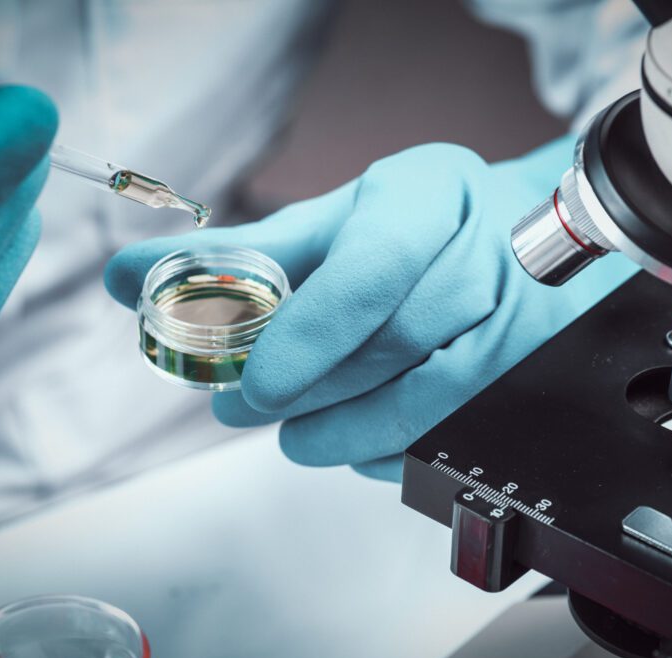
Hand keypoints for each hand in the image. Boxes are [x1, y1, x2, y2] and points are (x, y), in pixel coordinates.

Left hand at [105, 139, 635, 479]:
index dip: (309, 333)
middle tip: (243, 409)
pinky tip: (360, 446)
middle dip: (312, 390)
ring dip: (350, 432)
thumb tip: (125, 273)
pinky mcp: (546, 376)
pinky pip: (466, 432)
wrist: (525, 241)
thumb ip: (239, 254)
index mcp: (431, 192)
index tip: (253, 386)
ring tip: (296, 440)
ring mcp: (533, 318)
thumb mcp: (335, 224)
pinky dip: (399, 450)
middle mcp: (496, 248)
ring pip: (434, 397)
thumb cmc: (413, 233)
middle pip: (396, 342)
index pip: (373, 265)